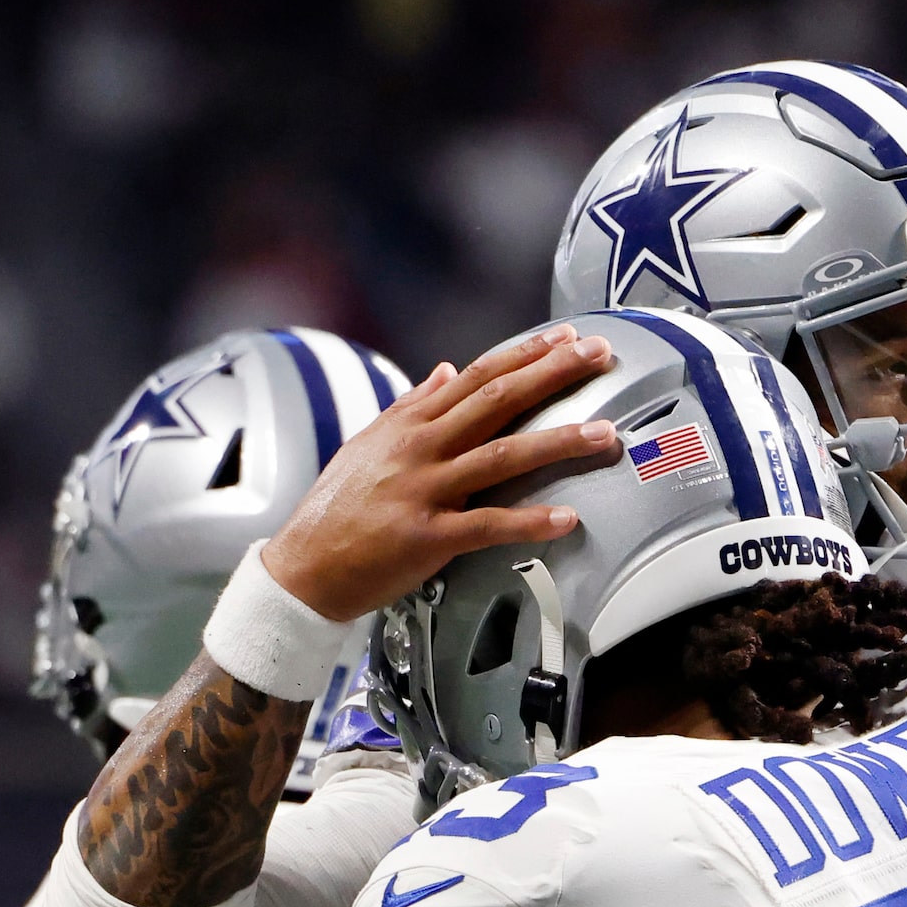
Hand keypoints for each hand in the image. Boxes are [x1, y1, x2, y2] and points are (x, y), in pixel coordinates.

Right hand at [262, 326, 618, 620]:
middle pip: (496, 401)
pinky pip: (487, 527)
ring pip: (501, 457)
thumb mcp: (369, 445)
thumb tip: (447, 371)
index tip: (567, 338)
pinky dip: (529, 522)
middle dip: (552, 375)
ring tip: (605, 434)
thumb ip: (413, 407)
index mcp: (410, 424)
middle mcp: (419, 449)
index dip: (526, 354)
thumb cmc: (338, 508)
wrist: (301, 569)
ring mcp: (424, 491)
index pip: (477, 376)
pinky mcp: (427, 537)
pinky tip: (567, 519)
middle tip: (599, 356)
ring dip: (558, 443)